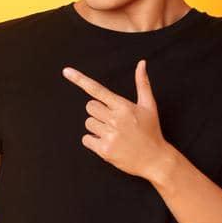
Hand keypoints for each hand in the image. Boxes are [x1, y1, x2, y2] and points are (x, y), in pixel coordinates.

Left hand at [62, 59, 170, 179]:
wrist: (155, 159)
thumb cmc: (151, 131)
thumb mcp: (149, 106)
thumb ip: (142, 83)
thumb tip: (141, 63)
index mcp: (124, 106)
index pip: (98, 90)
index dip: (80, 80)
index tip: (66, 71)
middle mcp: (116, 119)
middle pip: (90, 107)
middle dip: (98, 112)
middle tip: (113, 121)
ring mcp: (109, 135)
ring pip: (88, 123)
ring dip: (97, 127)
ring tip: (113, 133)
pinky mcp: (104, 150)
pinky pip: (86, 139)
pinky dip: (94, 141)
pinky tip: (108, 143)